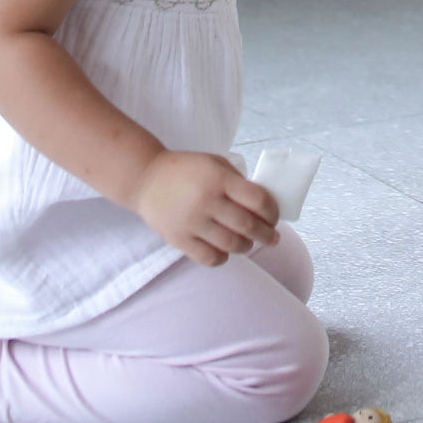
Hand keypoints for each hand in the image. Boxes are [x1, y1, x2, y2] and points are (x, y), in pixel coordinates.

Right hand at [130, 150, 280, 265]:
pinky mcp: (179, 240)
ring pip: (231, 245)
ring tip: (250, 244)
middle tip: (273, 238)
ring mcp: (193, 223)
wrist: (147, 179)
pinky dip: (223, 258)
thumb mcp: (216, 164)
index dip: (272, 212)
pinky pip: (209, 258)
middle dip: (267, 235)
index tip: (275, 217)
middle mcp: (207, 201)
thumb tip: (262, 205)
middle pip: (247, 226)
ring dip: (247, 247)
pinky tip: (226, 251)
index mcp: (220, 179)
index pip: (257, 200)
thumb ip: (238, 182)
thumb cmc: (187, 169)